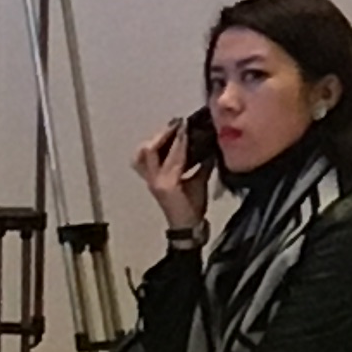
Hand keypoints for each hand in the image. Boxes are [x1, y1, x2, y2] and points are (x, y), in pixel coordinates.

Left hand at [132, 119, 209, 234]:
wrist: (184, 228)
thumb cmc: (194, 210)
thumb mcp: (200, 186)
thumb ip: (204, 165)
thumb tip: (210, 147)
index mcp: (168, 181)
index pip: (174, 152)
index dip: (182, 136)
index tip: (187, 123)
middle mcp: (154, 179)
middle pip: (149, 149)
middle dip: (163, 134)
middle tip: (177, 124)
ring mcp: (150, 180)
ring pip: (140, 155)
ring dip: (153, 141)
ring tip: (167, 132)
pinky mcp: (150, 181)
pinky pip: (142, 161)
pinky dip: (151, 150)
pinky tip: (163, 144)